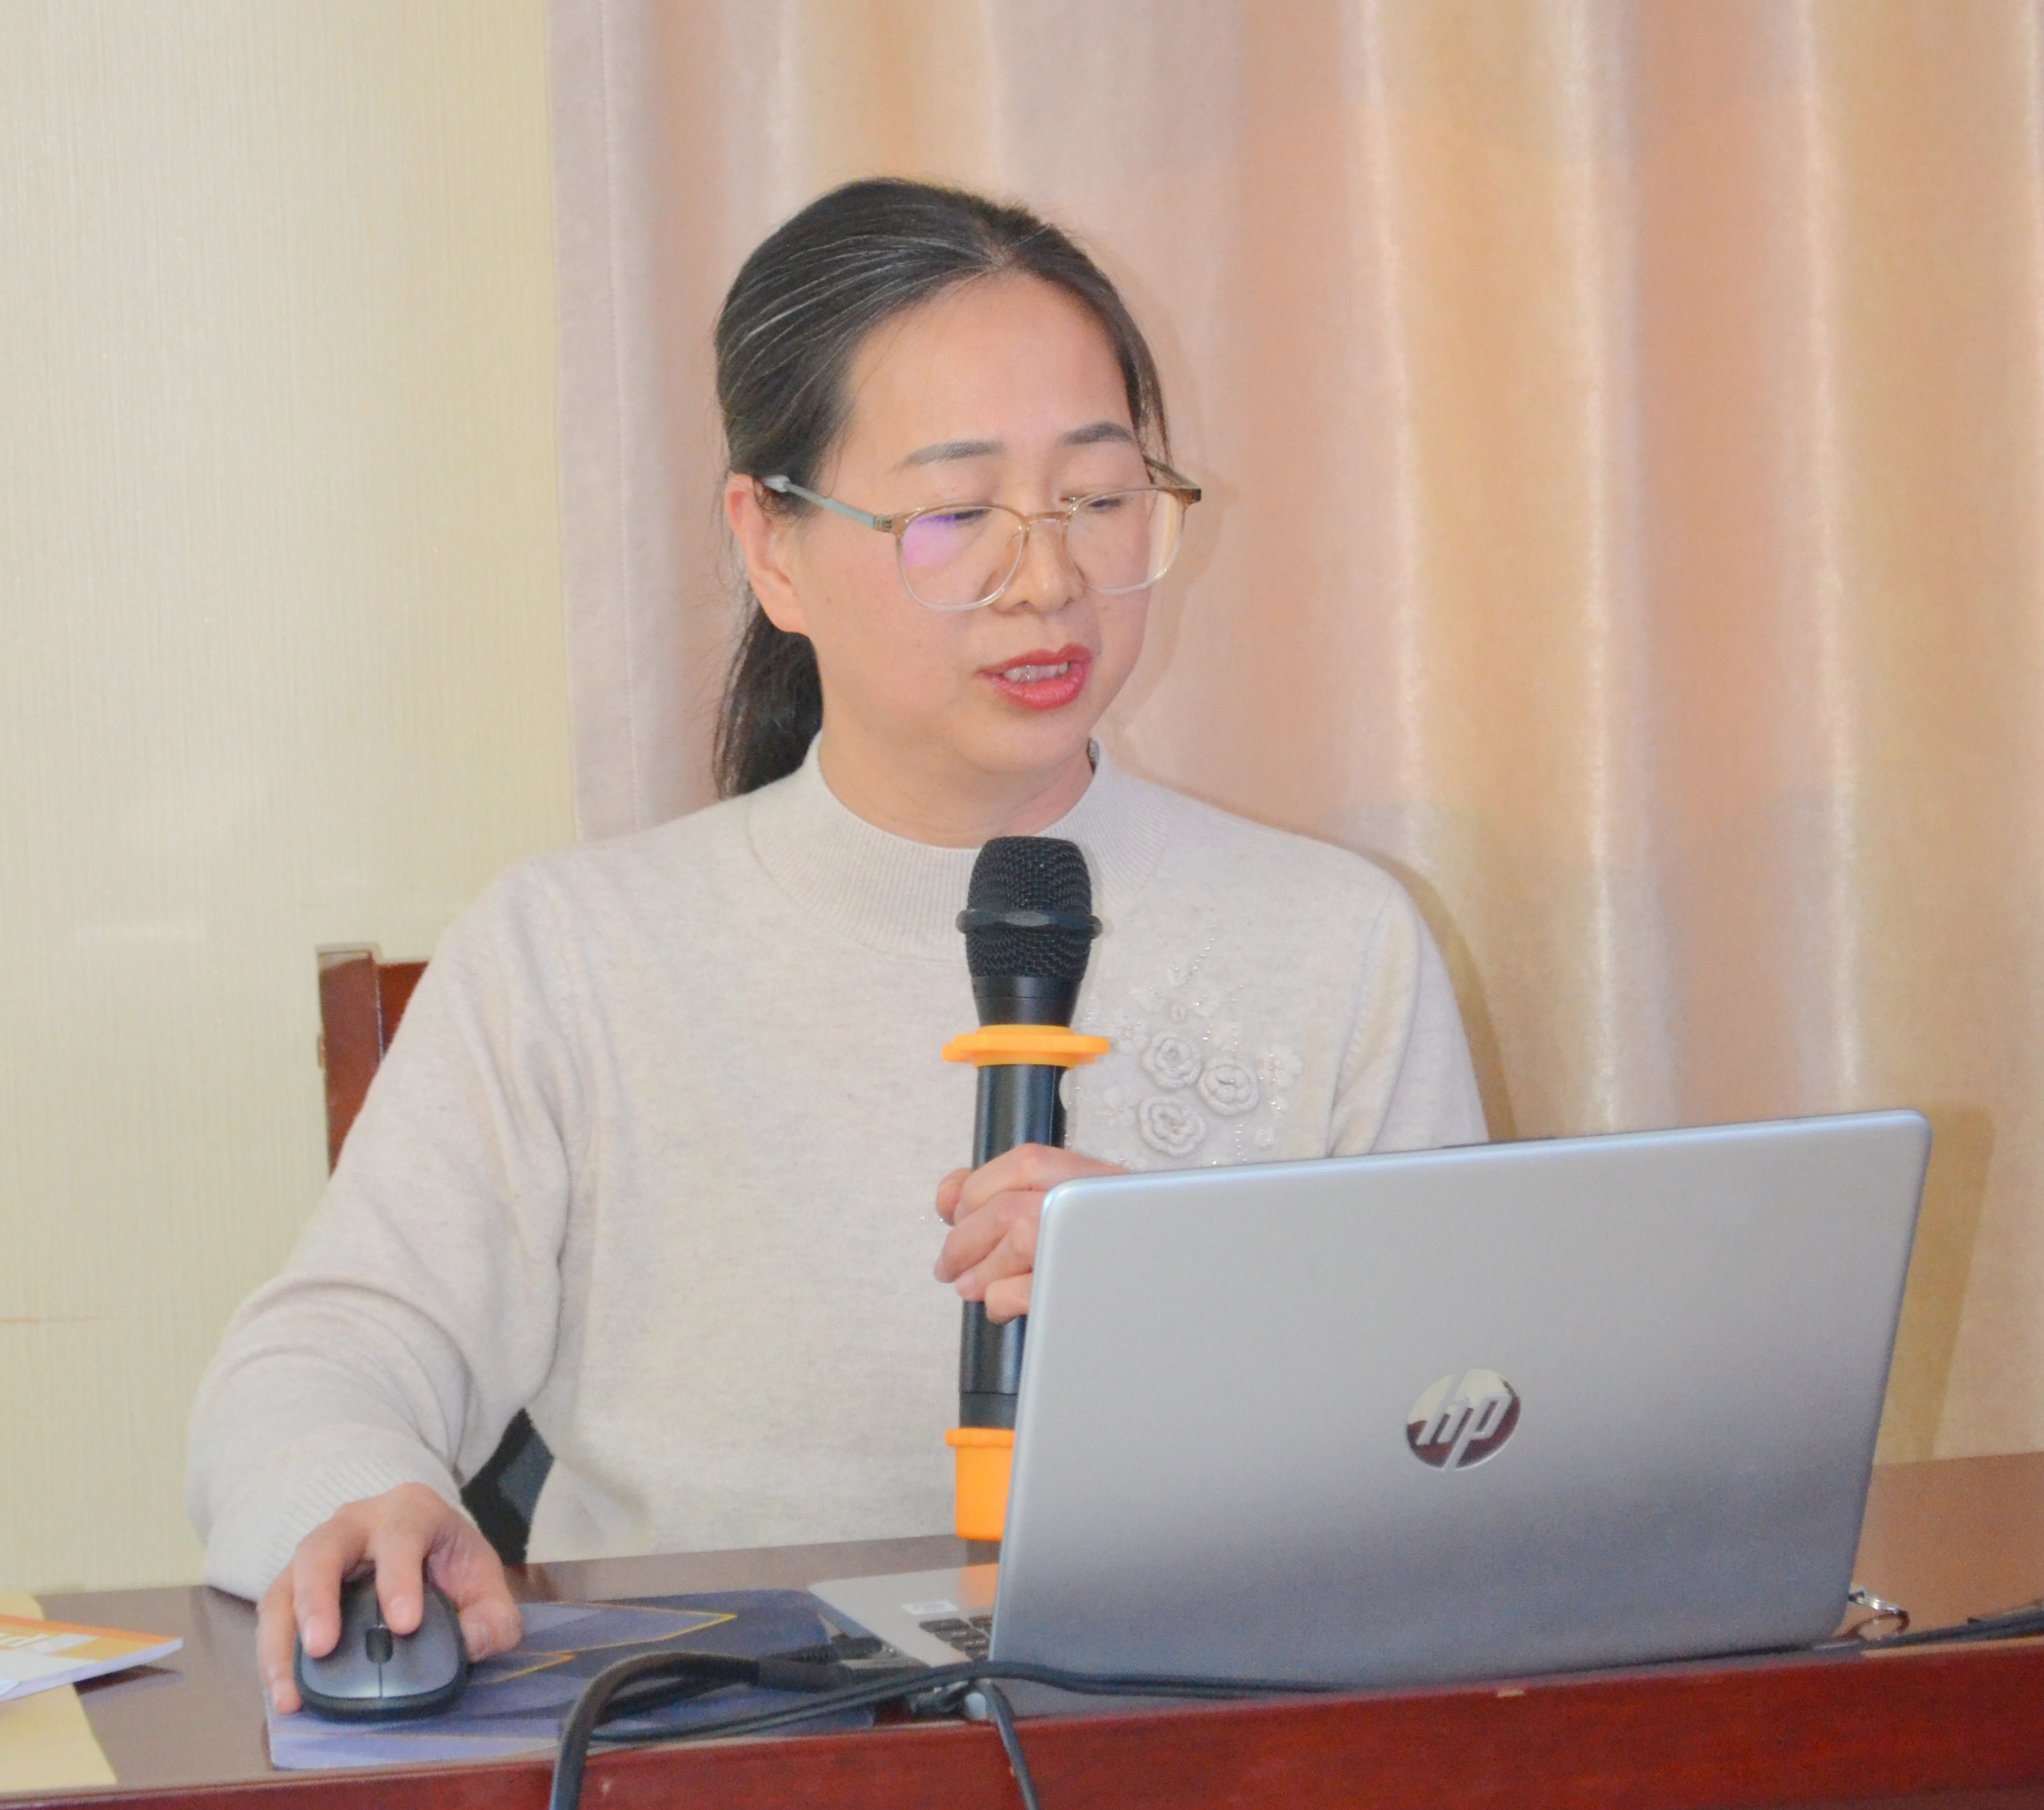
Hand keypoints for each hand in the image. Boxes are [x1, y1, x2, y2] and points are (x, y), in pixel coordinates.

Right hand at [256, 1482, 522, 1711]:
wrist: (427, 1548)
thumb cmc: (453, 1564)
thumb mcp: (488, 1585)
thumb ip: (494, 1617)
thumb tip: (470, 1643)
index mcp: (411, 1512)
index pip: (401, 1536)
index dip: (399, 1579)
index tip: (405, 1625)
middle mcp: (357, 1523)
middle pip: (324, 1547)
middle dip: (318, 1597)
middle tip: (322, 1647)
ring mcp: (319, 1551)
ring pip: (285, 1582)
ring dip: (281, 1638)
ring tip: (289, 1691)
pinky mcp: (294, 1584)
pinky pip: (272, 1614)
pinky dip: (272, 1654)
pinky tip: (283, 1692)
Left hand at [934, 1143, 1123, 1322]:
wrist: (1156, 1305)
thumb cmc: (1103, 1257)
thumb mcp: (1059, 1211)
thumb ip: (1002, 1193)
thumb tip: (948, 1196)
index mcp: (1095, 1180)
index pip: (1027, 1162)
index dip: (978, 1188)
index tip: (956, 1215)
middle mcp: (1100, 1206)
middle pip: (1012, 1207)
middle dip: (964, 1240)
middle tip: (948, 1266)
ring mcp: (1097, 1248)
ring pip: (1020, 1241)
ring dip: (979, 1270)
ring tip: (968, 1287)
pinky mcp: (1089, 1296)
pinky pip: (1030, 1291)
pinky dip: (1001, 1299)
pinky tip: (1002, 1307)